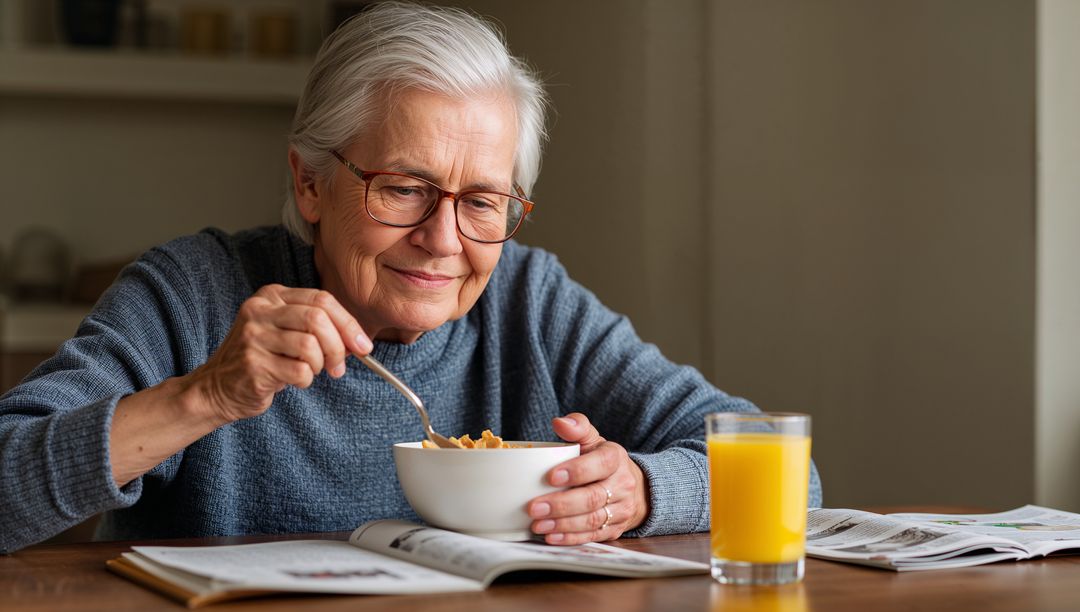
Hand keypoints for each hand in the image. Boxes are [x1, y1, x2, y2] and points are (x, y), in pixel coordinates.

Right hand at [186, 284, 371, 423]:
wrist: (217, 388)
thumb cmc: (262, 359)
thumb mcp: (287, 333)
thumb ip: (319, 329)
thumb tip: (359, 341)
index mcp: (272, 296)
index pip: (322, 299)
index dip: (348, 323)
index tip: (363, 345)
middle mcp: (259, 311)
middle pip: (317, 319)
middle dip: (338, 346)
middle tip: (339, 366)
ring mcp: (253, 337)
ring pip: (310, 346)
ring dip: (321, 365)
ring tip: (311, 372)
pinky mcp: (253, 364)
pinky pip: (299, 371)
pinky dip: (306, 380)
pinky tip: (293, 380)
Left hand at [527, 412, 649, 544]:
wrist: (634, 488)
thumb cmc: (602, 461)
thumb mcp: (593, 440)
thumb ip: (578, 428)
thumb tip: (559, 422)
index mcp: (615, 458)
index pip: (600, 464)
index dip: (577, 471)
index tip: (550, 477)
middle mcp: (622, 485)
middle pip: (593, 497)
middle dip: (561, 504)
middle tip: (533, 507)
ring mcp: (621, 510)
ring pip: (592, 520)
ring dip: (563, 524)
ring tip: (538, 524)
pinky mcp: (614, 530)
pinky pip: (593, 536)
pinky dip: (571, 538)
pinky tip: (552, 537)